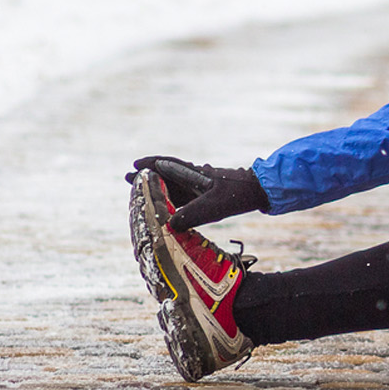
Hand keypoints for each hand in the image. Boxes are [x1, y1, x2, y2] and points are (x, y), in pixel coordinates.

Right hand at [131, 156, 268, 229]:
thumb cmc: (237, 195)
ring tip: (139, 192)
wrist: (260, 192)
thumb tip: (168, 225)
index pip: (168, 165)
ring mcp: (200, 187)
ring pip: (174, 187)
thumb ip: (191, 215)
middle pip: (166, 175)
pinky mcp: (206, 196)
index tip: (134, 165)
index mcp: (194, 173)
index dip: (150, 164)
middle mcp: (195, 177)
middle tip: (128, 179)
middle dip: (148, 177)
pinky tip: (163, 208)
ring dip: (157, 189)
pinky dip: (170, 201)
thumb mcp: (214, 206)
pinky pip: (183, 198)